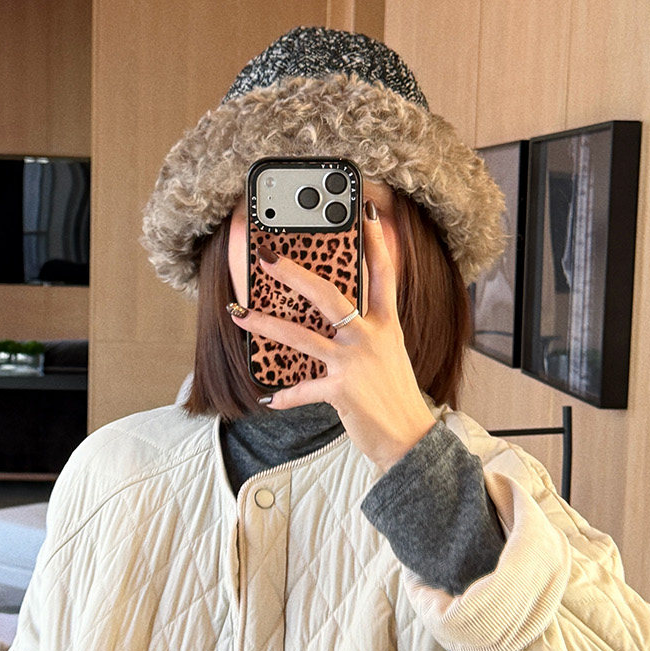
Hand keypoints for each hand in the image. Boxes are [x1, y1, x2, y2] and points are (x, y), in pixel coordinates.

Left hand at [227, 202, 436, 473]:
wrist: (410, 438)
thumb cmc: (393, 393)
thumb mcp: (388, 353)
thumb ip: (368, 329)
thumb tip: (338, 313)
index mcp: (386, 324)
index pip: (383, 275)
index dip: (375, 242)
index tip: (366, 212)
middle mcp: (370, 338)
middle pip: (330, 296)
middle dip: (295, 274)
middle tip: (267, 255)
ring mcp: (355, 363)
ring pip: (302, 338)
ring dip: (266, 325)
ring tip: (240, 314)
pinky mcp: (342, 391)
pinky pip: (303, 389)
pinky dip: (284, 395)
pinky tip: (267, 398)